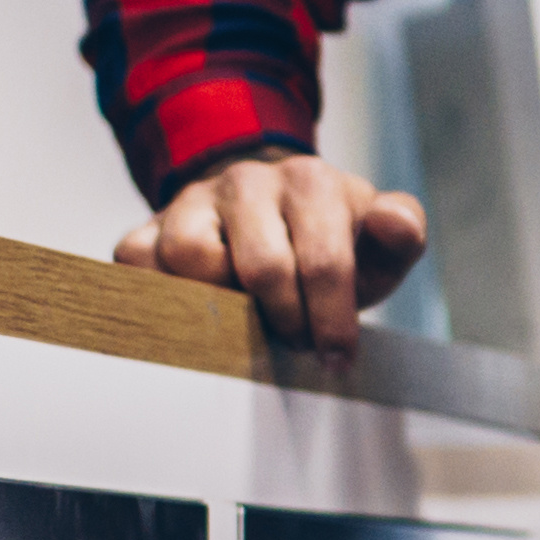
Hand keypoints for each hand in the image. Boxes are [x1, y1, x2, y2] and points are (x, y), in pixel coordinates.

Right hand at [120, 151, 428, 354]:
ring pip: (191, 260)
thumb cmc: (328, 244)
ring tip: (246, 321)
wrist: (270, 215)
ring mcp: (192, 201)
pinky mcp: (148, 225)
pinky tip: (198, 310)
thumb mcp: (376, 243)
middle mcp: (247, 181)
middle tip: (294, 342)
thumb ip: (400, 234)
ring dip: (223, 308)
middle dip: (285, 321)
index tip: (337, 359)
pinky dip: (163, 298)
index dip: (332, 320)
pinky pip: (139, 266)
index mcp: (311, 182)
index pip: (324, 260)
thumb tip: (396, 222)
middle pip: (262, 268)